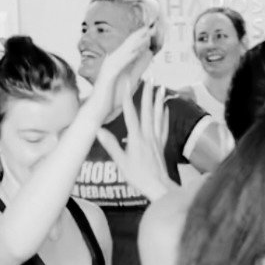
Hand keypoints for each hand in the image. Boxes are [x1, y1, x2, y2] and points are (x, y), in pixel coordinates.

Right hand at [91, 24, 154, 104]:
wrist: (96, 111)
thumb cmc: (110, 99)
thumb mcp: (128, 82)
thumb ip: (135, 71)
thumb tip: (142, 63)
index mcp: (116, 64)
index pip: (129, 48)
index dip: (139, 38)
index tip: (150, 31)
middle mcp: (111, 63)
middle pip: (126, 46)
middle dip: (138, 36)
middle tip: (150, 26)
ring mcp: (109, 69)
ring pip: (124, 52)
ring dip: (135, 42)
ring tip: (145, 33)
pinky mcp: (108, 76)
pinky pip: (120, 64)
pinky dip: (129, 56)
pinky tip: (137, 50)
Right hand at [96, 78, 178, 201]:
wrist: (158, 187)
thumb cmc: (138, 176)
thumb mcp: (120, 161)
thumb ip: (110, 145)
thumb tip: (98, 130)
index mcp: (136, 137)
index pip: (130, 113)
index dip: (127, 97)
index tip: (126, 82)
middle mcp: (148, 135)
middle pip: (148, 110)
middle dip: (148, 93)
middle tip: (151, 78)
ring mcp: (156, 139)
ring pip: (158, 116)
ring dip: (159, 101)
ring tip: (161, 88)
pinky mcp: (162, 145)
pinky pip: (164, 127)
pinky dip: (165, 117)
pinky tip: (166, 109)